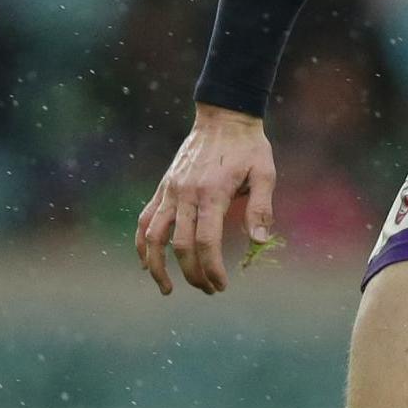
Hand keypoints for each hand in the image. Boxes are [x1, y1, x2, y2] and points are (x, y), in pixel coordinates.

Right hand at [135, 103, 276, 295]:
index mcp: (212, 194)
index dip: (211, 268)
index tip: (221, 285)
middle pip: (180, 245)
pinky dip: (142, 243)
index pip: (206, 242)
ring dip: (157, 266)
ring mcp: (170, 191)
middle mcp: (185, 195)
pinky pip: (145, 219)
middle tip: (209, 290)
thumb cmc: (248, 148)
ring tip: (167, 289)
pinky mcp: (163, 187)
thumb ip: (262, 208)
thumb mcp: (265, 174)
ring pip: (153, 236)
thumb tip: (259, 242)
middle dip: (192, 273)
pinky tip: (146, 262)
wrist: (223, 118)